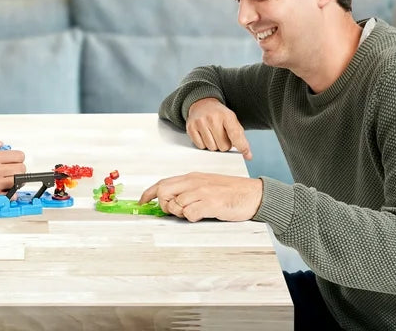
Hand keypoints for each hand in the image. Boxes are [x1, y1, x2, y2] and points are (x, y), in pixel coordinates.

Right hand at [0, 130, 25, 207]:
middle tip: (12, 169)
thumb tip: (0, 141)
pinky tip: (7, 189)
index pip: (19, 156)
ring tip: (10, 178)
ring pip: (18, 181)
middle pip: (21, 169)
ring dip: (16, 180)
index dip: (18, 157)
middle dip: (18, 168)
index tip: (13, 159)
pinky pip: (12, 195)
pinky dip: (12, 193)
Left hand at [138, 172, 262, 221]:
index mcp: (191, 177)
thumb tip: (170, 201)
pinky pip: (190, 214)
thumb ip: (189, 190)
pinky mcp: (210, 203)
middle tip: (174, 211)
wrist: (253, 194)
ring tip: (194, 213)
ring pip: (176, 205)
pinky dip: (191, 218)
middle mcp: (194, 182)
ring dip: (180, 214)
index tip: (142, 201)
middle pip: (164, 192)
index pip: (163, 182)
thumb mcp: (206, 185)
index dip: (148, 192)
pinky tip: (201, 215)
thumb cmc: (230, 191)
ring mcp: (202, 192)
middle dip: (163, 205)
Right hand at [187, 98, 251, 159]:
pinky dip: (204, 144)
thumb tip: (247, 155)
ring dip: (214, 145)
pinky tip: (205, 135)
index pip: (235, 135)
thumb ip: (241, 138)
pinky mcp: (190, 127)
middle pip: (223, 146)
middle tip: (222, 137)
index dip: (241, 147)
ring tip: (213, 135)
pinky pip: (200, 146)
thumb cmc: (219, 115)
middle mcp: (212, 118)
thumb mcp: (232, 121)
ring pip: (211, 148)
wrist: (202, 104)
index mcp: (226, 115)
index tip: (245, 154)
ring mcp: (200, 122)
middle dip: (224, 145)